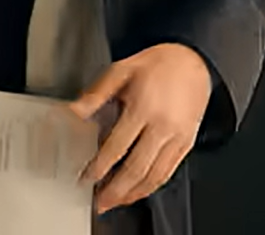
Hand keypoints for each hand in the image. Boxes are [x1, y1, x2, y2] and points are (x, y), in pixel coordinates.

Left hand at [68, 43, 211, 213]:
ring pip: (155, 175)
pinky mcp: (187, 144)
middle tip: (99, 201)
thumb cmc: (156, 65)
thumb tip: (72, 113)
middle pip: (137, 167)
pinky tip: (138, 191)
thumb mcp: (120, 70)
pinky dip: (152, 186)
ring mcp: (177, 138)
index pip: (118, 145)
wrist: (192, 61)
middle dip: (116, 189)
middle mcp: (162, 126)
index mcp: (143, 107)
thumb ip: (95, 95)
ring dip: (134, 194)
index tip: (86, 177)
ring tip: (115, 201)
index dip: (101, 166)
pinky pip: (169, 172)